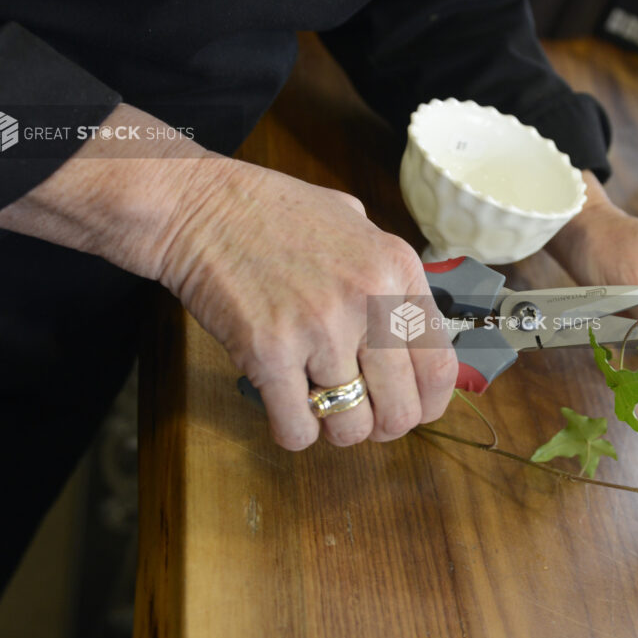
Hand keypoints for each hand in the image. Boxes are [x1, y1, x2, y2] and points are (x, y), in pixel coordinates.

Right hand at [0, 104, 457, 450]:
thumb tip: (413, 329)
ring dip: (337, 430)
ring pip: (350, 427)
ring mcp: (320, 328)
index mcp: (398, 269)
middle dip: (384, 427)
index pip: (440, 367)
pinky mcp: (269, 352)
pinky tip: (284, 407)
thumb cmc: (273, 213)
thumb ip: (387, 273)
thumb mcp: (354, 222)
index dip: (429, 404)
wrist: (197, 206)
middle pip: (402, 410)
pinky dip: (293, 431)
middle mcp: (369, 300)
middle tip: (362, 415)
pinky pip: (297, 428)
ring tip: (319, 405)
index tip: (413, 410)